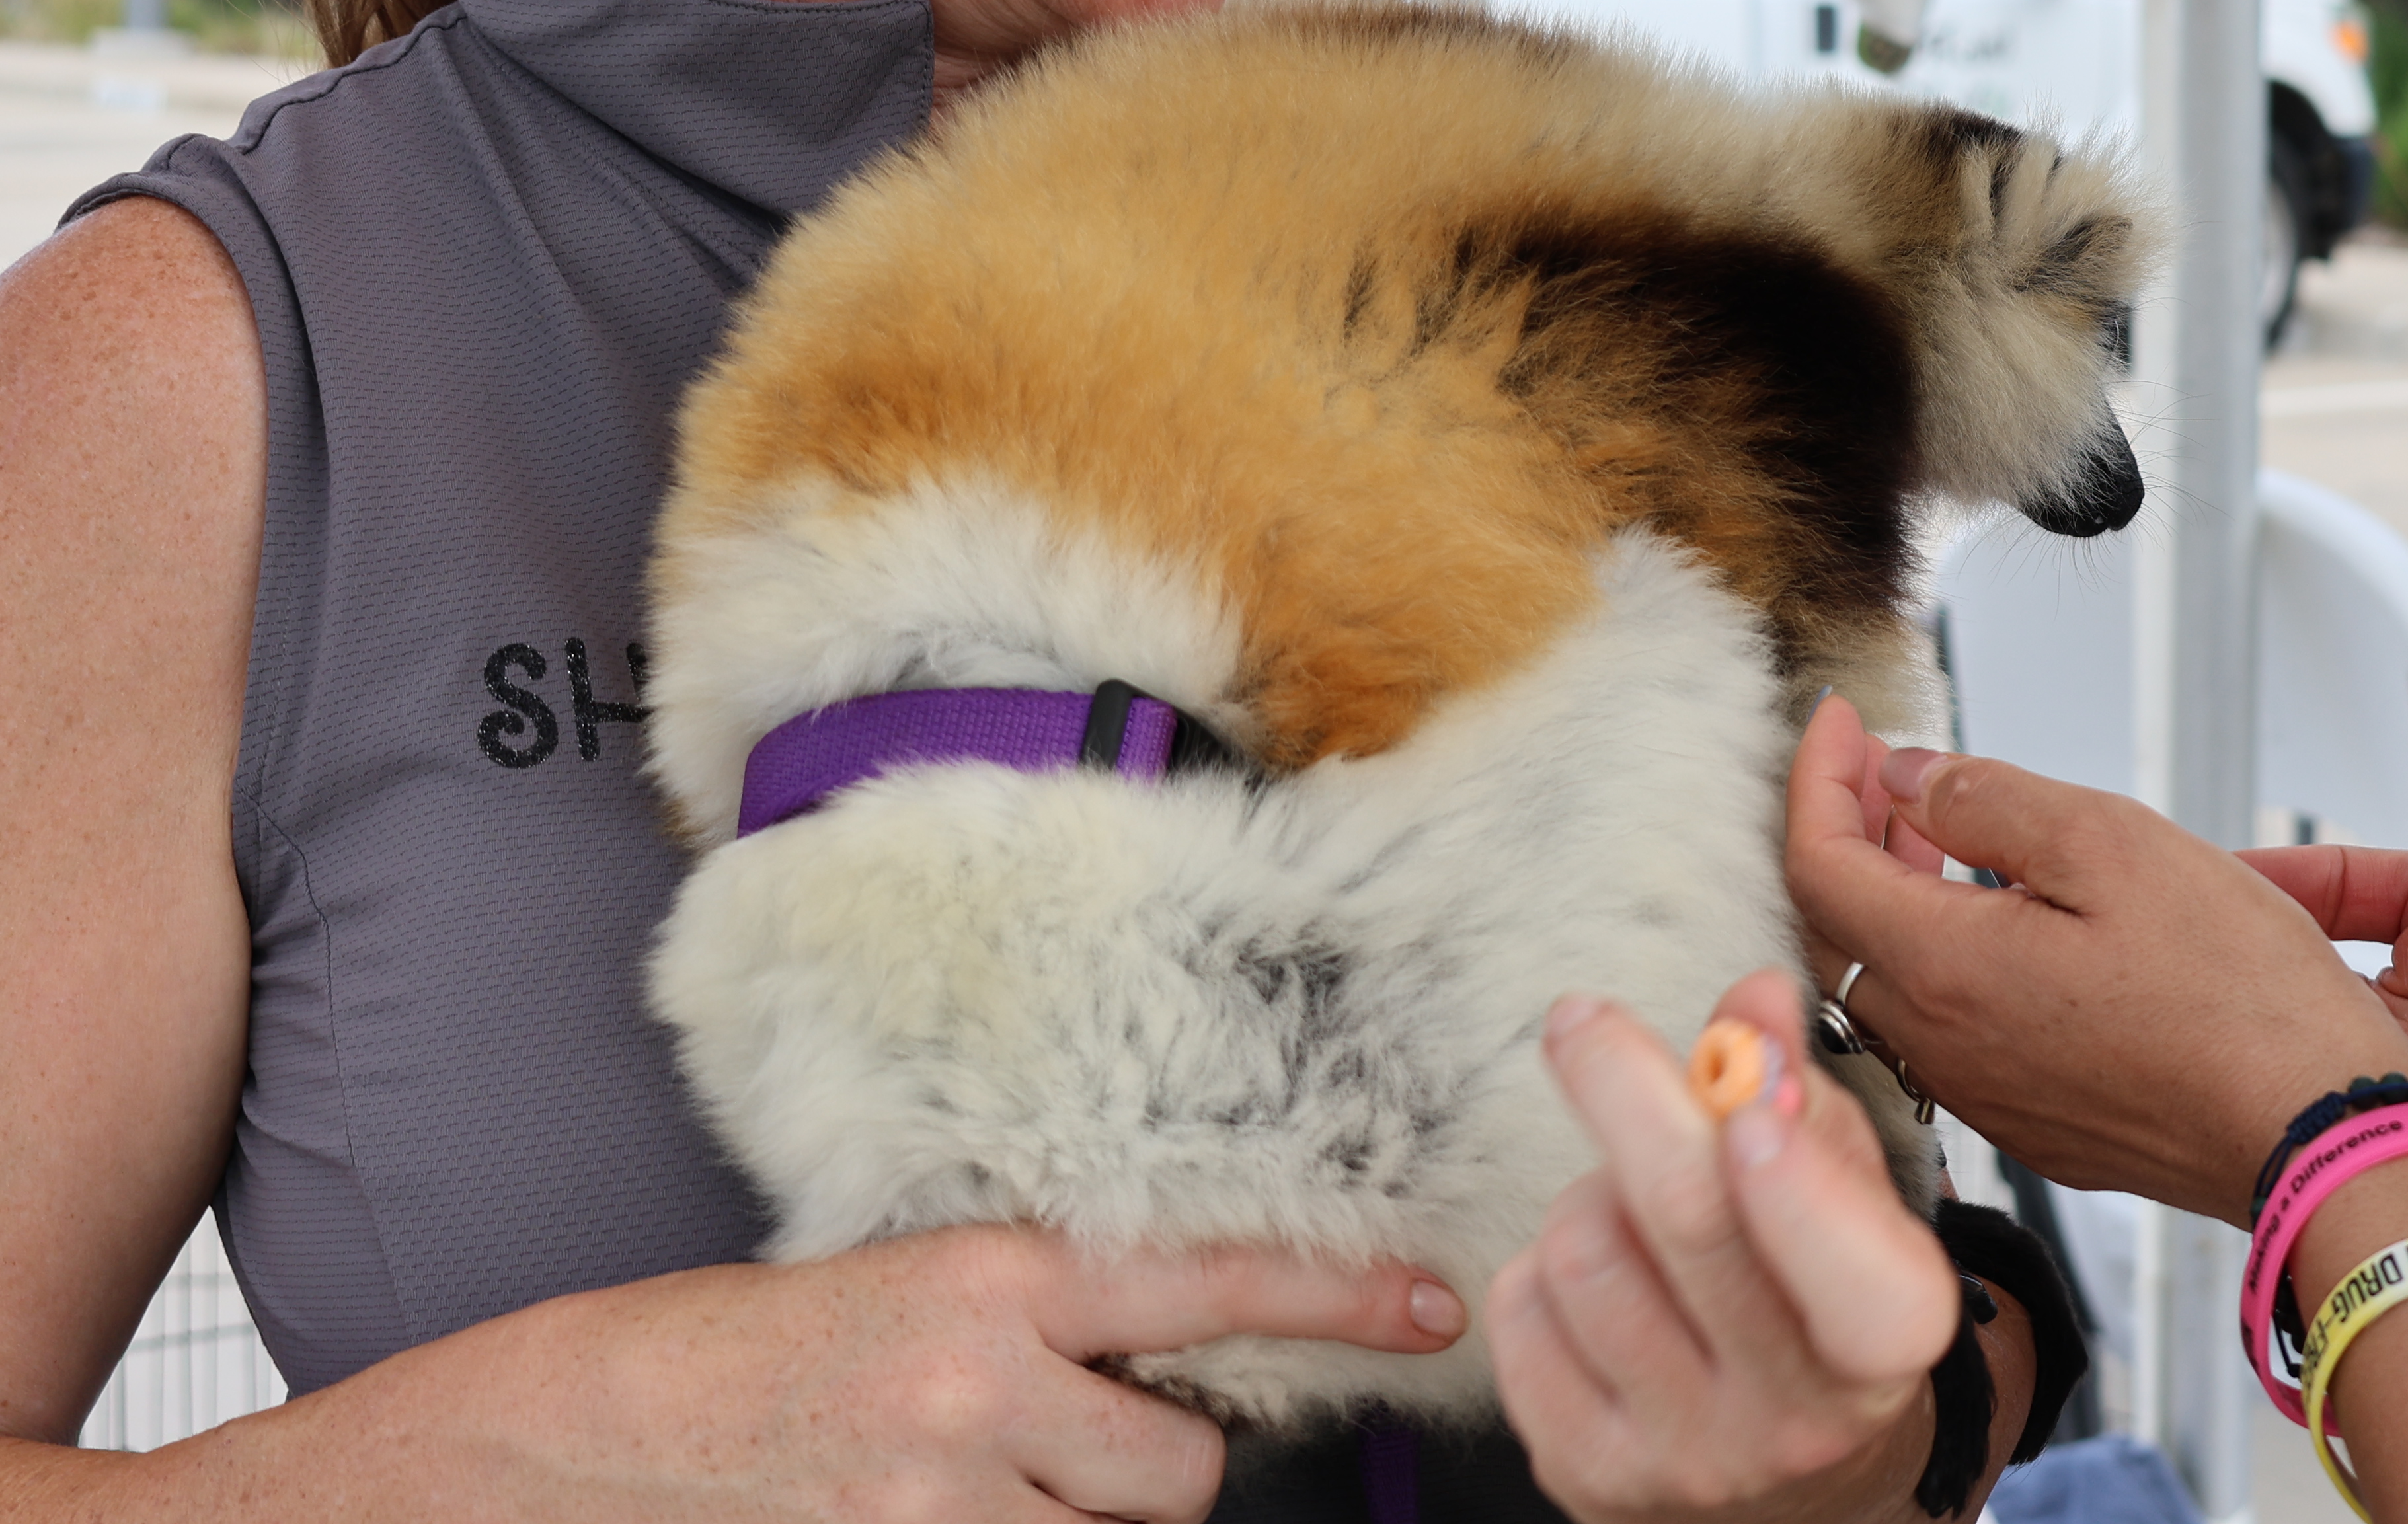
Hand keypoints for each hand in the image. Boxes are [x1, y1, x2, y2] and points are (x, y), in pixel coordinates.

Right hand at [117, 1224, 1459, 1522]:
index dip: (1335, 1293)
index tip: (1435, 1302)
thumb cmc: (773, 1352)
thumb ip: (1054, 1330)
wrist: (602, 1427)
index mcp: (997, 1277)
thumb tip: (1178, 1380)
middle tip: (1049, 1452)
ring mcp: (940, 1487)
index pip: (1209, 1277)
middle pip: (1181, 1466)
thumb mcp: (925, 1298)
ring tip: (971, 1486)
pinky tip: (931, 1513)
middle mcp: (982, 1377)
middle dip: (1144, 1475)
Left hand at [1489, 969, 1966, 1522]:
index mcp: (1884, 1347)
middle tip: (1580, 1019)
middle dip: (1625, 1092)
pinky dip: (1543, 1265)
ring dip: (1591, 1192)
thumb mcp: (1846, 1200)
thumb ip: (1802, 1094)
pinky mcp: (1581, 1474)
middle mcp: (1791, 1420)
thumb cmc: (1817, 1302)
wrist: (1784, 1485)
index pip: (1854, 1278)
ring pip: (1585, 1252)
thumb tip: (1751, 1002)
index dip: (1799, 1186)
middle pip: (1688, 1225)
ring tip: (1631, 1207)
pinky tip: (1597, 1280)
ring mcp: (1681, 1460)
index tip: (1749, 1097)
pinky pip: (1519, 1312)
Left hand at [1784, 697, 2407, 1221]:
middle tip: (1881, 770)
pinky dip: (1943, 962)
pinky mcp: (2036, 1124)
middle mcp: (1944, 1048)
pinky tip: (2004, 923)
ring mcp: (1988, 1097)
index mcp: (1947, 970)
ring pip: (1890, 987)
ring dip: (1894, 900)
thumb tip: (1906, 780)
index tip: (1840, 721)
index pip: (1815, 866)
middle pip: (1836, 931)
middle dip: (1845, 834)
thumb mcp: (2112, 843)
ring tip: (1937, 834)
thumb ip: (1985, 801)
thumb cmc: (2238, 994)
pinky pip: (1948, 1035)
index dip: (1815, 780)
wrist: (2314, 1134)